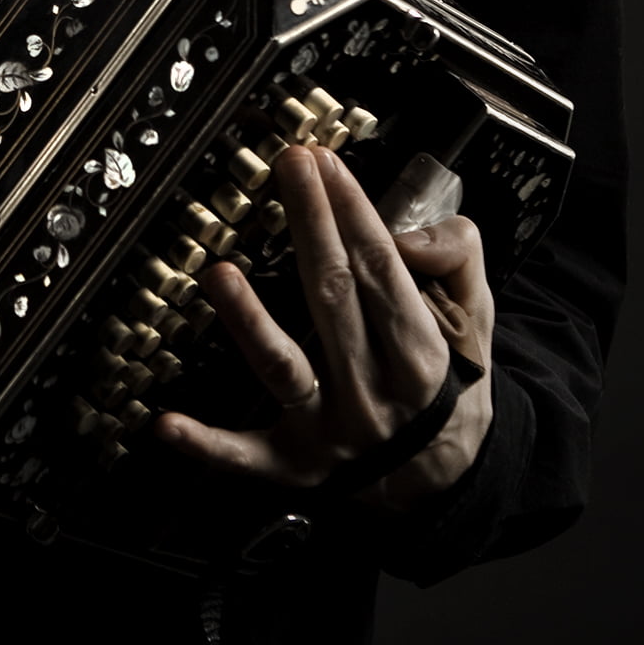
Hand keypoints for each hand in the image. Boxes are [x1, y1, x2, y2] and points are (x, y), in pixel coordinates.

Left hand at [154, 144, 493, 507]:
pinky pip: (245, 456)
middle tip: (288, 163)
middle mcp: (374, 392)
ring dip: (249, 320)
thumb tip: (408, 233)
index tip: (325, 161)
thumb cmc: (450, 383)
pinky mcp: (293, 465)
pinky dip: (207, 443)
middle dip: (310, 223)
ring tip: (219, 273)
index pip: (380, 268)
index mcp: (422, 354)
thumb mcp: (478, 318)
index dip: (352, 211)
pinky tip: (165, 423)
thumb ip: (457, 259)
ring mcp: (330, 431)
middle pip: (332, 296)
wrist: (447, 482)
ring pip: (284, 368)